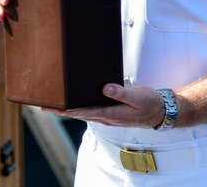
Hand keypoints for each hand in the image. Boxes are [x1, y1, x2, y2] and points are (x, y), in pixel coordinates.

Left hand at [46, 84, 167, 128]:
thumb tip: (105, 89)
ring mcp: (108, 116)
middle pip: (80, 114)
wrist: (161, 112)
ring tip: (54, 105)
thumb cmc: (150, 103)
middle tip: (45, 106)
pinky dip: (80, 108)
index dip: (69, 110)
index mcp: (113, 114)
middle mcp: (107, 117)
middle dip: (62, 111)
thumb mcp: (138, 97)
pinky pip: (91, 111)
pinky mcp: (111, 113)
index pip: (85, 112)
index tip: (55, 107)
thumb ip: (121, 93)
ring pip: (84, 114)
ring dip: (69, 110)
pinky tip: (75, 103)